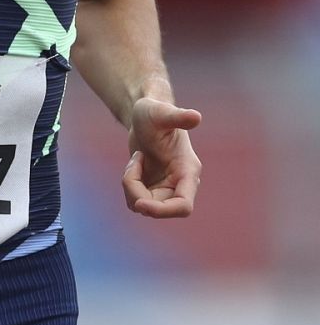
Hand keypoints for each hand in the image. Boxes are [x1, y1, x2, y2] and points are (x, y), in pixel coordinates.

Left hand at [123, 97, 201, 217]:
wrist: (145, 116)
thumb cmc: (154, 112)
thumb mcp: (161, 113)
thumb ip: (177, 116)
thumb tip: (196, 117)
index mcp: (187, 172)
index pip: (183, 207)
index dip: (162, 211)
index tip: (140, 202)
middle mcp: (180, 185)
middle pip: (158, 209)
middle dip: (136, 190)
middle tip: (134, 160)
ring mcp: (167, 189)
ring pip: (144, 207)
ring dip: (131, 185)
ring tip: (136, 158)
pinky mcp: (154, 189)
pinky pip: (136, 200)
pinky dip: (129, 185)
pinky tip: (135, 164)